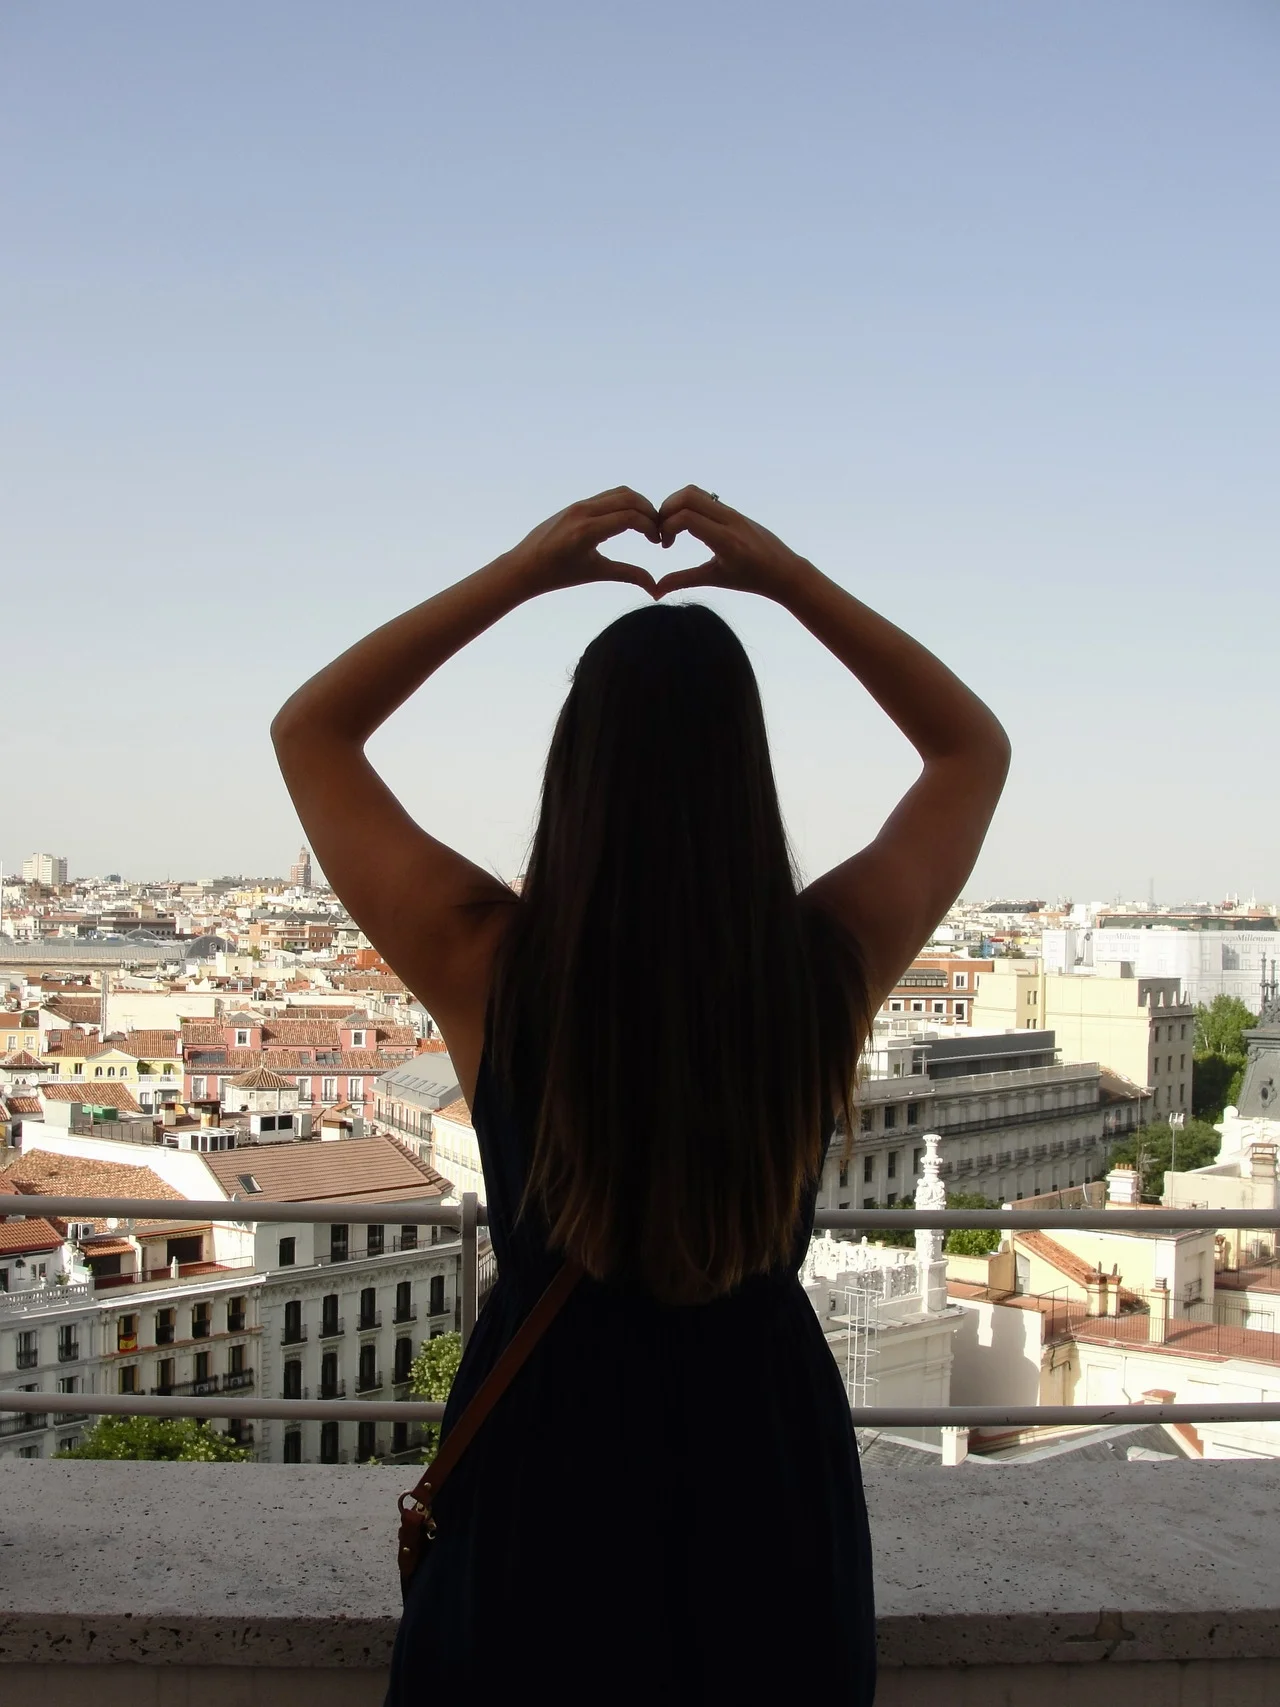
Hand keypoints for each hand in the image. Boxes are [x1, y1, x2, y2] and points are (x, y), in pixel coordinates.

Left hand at [503, 488, 660, 597]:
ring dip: (639, 504)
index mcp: (587, 531)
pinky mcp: (577, 503)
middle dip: (650, 512)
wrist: (524, 565)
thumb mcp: (596, 573)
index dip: (651, 526)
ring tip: (647, 525)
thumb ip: (628, 575)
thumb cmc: (558, 575)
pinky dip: (625, 503)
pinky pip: (607, 496)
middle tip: (658, 531)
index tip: (658, 542)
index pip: (630, 517)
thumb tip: (656, 589)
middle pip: (629, 498)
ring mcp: (579, 505)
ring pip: (619, 493)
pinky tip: (630, 521)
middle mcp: (583, 512)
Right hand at [654, 486, 813, 602]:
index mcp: (725, 540)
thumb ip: (684, 580)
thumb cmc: (751, 579)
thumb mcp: (715, 579)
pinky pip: (705, 497)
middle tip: (662, 531)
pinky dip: (688, 505)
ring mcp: (732, 512)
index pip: (686, 517)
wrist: (784, 569)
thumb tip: (655, 590)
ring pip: (695, 492)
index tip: (664, 545)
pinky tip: (687, 526)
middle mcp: (729, 520)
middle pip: (688, 496)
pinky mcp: (733, 510)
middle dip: (666, 509)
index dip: (666, 526)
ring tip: (671, 527)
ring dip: (676, 505)